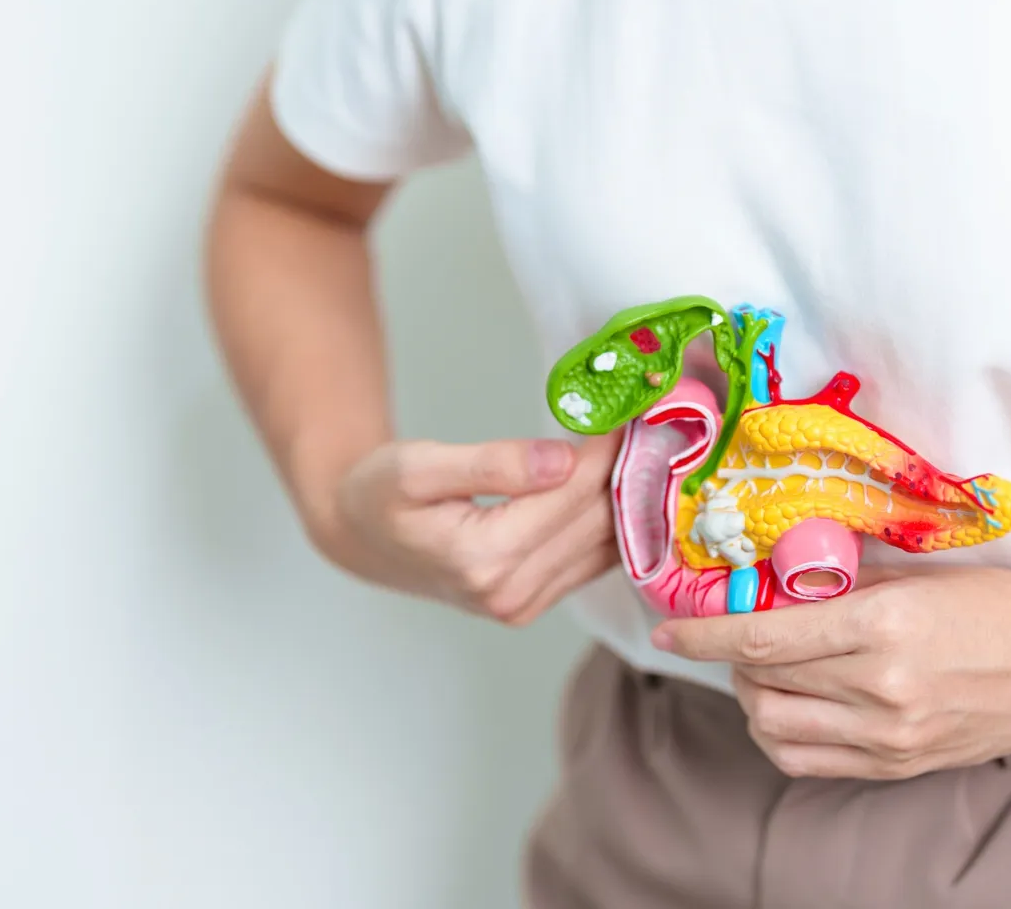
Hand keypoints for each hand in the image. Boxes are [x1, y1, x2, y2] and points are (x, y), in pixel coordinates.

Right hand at [320, 435, 621, 623]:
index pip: (571, 492)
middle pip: (596, 518)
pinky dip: (613, 520)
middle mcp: (510, 593)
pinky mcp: (534, 603)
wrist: (360, 538)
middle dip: (625, 466)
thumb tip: (561, 460)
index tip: (633, 406)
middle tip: (650, 418)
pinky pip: (594, 562)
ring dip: (627, 494)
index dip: (606, 446)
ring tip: (642, 444)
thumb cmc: (378, 495)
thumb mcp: (418, 466)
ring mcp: (525, 606)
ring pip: (606, 543)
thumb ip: (491, 464)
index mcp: (483, 558)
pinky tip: (620, 482)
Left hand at [651, 567, 1010, 779]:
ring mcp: (892, 736)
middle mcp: (881, 687)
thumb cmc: (1002, 604)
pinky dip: (783, 734)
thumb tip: (772, 583)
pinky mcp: (902, 765)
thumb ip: (841, 583)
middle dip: (728, 660)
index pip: (761, 638)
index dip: (703, 633)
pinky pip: (810, 761)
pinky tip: (793, 705)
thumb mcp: (917, 576)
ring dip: (751, 698)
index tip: (669, 626)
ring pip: (775, 729)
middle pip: (759, 685)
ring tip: (765, 672)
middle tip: (734, 636)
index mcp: (881, 626)